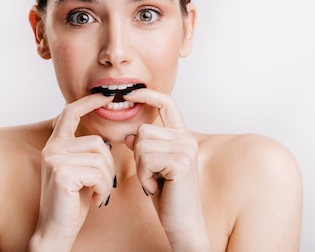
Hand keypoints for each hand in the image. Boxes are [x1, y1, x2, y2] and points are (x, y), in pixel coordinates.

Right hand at [30, 93, 114, 251]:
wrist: (56, 232)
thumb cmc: (71, 204)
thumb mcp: (80, 172)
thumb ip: (84, 152)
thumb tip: (103, 139)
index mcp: (55, 145)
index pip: (70, 112)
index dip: (88, 102)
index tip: (105, 96)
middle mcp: (52, 148)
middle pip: (98, 142)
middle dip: (108, 166)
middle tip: (100, 186)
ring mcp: (55, 159)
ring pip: (101, 157)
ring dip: (106, 179)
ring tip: (96, 193)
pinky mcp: (62, 173)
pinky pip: (99, 173)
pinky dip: (103, 188)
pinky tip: (95, 199)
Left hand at [123, 89, 211, 250]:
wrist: (182, 222)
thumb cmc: (167, 194)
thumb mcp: (152, 165)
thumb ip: (145, 145)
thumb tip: (131, 134)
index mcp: (181, 135)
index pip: (166, 102)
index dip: (146, 94)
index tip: (127, 93)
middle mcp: (186, 138)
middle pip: (143, 130)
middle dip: (139, 155)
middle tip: (152, 175)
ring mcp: (185, 149)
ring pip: (141, 144)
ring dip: (141, 168)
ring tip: (155, 181)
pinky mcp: (180, 162)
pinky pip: (145, 159)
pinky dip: (144, 176)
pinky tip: (156, 187)